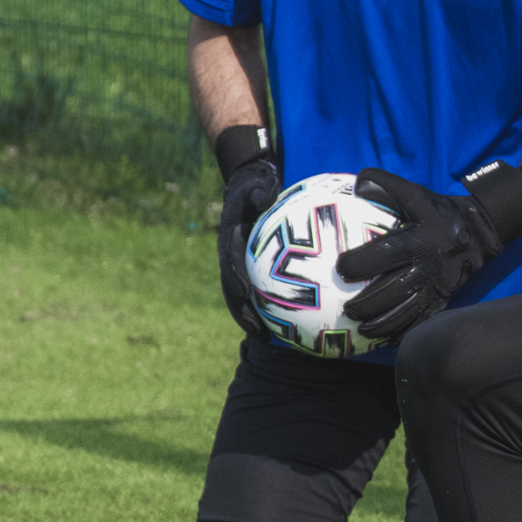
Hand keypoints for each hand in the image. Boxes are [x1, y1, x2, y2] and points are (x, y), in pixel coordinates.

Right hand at [215, 131, 281, 337]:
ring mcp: (241, 265)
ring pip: (243, 297)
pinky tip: (291, 325)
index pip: (230, 262)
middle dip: (241, 313)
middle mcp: (232, 256)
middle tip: (257, 332)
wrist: (247, 186)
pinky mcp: (252, 270)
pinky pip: (261, 291)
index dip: (235, 279)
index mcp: (230, 239)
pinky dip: (270, 308)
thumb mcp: (257, 182)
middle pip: (233, 290)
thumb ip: (259, 190)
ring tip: (267, 339)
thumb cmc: (256, 183)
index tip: (245, 294)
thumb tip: (266, 194)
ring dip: (252, 318)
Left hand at [338, 170, 500, 338]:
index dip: (361, 263)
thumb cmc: (438, 210)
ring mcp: (438, 286)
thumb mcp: (414, 192)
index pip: (385, 254)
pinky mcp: (445, 299)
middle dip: (367, 304)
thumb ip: (384, 185)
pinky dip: (403, 331)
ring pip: (406, 311)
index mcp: (419, 240)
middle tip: (346, 309)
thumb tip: (354, 183)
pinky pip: (422, 320)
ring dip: (382, 323)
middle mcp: (429, 266)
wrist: (480, 231)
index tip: (341, 268)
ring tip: (361, 329)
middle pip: (393, 291)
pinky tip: (385, 338)